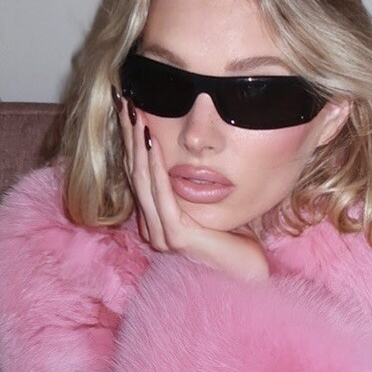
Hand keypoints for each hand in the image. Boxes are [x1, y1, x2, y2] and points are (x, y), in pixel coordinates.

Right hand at [114, 95, 268, 283]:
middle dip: (128, 135)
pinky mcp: (175, 237)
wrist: (248, 271)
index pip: (137, 173)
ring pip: (142, 181)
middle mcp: (153, 227)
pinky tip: (152, 143)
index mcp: (157, 219)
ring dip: (137, 145)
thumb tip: (188, 149)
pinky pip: (161, 195)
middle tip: (122, 101)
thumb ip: (191, 184)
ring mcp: (161, 234)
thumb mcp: (208, 202)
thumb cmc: (236, 238)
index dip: (130, 140)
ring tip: (134, 115)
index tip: (127, 106)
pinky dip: (156, 167)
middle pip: (134, 172)